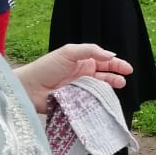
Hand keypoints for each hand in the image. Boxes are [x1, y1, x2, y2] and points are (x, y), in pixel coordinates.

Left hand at [15, 44, 132, 112]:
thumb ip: (91, 51)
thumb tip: (111, 55)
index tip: (128, 69)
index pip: (103, 61)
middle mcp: (83, 75)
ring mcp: (80, 90)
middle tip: (124, 79)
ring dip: (109, 88)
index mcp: (82, 62)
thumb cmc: (46, 67)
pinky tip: (104, 100)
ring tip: (118, 88)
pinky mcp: (76, 103)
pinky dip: (99, 101)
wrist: (28, 88)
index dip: (116, 64)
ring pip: (100, 89)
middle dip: (116, 77)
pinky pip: (91, 102)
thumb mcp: (69, 52)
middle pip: (104, 76)